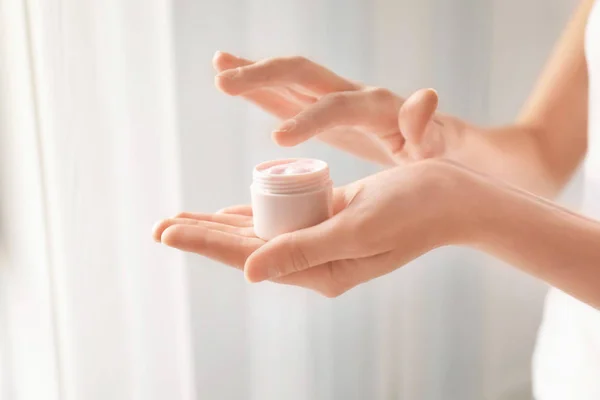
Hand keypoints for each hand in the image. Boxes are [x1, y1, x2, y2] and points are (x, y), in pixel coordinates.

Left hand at [153, 160, 475, 296]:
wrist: (449, 197)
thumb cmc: (412, 211)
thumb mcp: (356, 228)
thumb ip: (303, 250)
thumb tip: (250, 272)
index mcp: (320, 270)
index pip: (250, 257)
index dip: (206, 243)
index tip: (167, 232)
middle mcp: (316, 260)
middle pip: (246, 247)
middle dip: (202, 236)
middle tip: (159, 227)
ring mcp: (321, 239)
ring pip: (258, 232)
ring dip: (220, 224)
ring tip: (182, 219)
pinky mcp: (328, 218)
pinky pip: (281, 218)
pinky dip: (252, 213)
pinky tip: (228, 212)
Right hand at [213, 51, 466, 164]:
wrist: (424, 138)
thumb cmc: (429, 148)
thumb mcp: (431, 144)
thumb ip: (424, 125)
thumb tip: (427, 95)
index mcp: (372, 105)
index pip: (335, 107)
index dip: (308, 120)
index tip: (279, 140)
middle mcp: (347, 92)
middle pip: (302, 74)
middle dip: (264, 76)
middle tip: (225, 83)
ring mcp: (329, 96)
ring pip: (287, 77)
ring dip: (252, 72)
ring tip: (218, 66)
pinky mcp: (317, 107)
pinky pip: (283, 94)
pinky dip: (257, 86)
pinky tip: (229, 75)